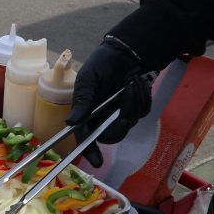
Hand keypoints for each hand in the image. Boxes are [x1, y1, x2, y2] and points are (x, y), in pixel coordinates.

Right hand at [66, 40, 152, 167]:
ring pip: (129, 123)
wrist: (126, 51)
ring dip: (133, 103)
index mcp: (86, 113)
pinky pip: (143, 112)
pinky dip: (143, 98)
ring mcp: (120, 114)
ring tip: (132, 83)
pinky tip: (138, 83)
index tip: (97, 162)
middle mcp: (102, 118)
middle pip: (111, 136)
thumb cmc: (101, 64)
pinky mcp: (136, 108)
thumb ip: (82, 101)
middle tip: (124, 111)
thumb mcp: (88, 79)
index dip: (90, 152)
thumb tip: (70, 123)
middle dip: (119, 125)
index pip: (85, 137)